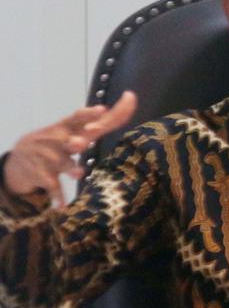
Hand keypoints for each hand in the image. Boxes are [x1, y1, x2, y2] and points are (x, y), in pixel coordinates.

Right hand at [3, 91, 137, 207]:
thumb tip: (131, 100)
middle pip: (68, 140)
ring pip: (62, 164)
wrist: (18, 161)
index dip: (89, 114)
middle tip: (81, 143)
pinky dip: (57, 197)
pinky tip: (61, 207)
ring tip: (79, 174)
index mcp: (66, 128)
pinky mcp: (41, 175)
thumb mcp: (74, 131)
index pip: (78, 118)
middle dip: (76, 141)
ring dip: (70, 168)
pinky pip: (52, 187)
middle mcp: (57, 141)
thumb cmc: (56, 142)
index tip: (101, 109)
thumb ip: (103, 120)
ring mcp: (48, 158)